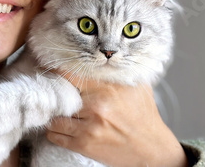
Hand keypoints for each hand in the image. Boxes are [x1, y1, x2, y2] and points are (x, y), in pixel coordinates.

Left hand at [45, 77, 188, 166]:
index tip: (51, 69)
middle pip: (60, 95)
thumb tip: (104, 56)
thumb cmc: (144, 116)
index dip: (58, 70)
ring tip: (58, 113)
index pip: (71, 73)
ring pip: (55, 118)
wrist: (152, 148)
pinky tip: (59, 127)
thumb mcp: (136, 86)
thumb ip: (117, 72)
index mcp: (107, 88)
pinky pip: (57, 136)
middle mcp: (96, 106)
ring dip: (54, 115)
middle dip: (56, 95)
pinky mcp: (85, 145)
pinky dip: (54, 131)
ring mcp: (89, 127)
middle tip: (52, 93)